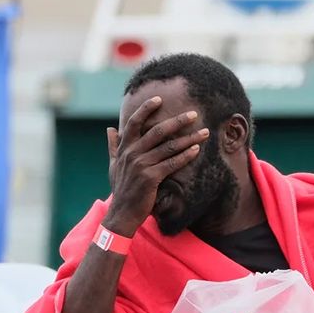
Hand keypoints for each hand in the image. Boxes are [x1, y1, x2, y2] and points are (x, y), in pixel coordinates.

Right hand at [101, 96, 210, 235]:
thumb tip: (110, 129)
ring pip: (169, 146)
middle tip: (193, 114)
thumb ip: (113, 146)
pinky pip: (172, 163)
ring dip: (189, 138)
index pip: (133, 123)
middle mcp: (132, 153)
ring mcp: (141, 165)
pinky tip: (197, 150)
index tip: (159, 99)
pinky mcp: (151, 178)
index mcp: (124, 148)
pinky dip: (185, 156)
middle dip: (178, 121)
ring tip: (204, 132)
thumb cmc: (121, 189)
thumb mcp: (113, 165)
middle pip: (158, 130)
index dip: (145, 109)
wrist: (122, 214)